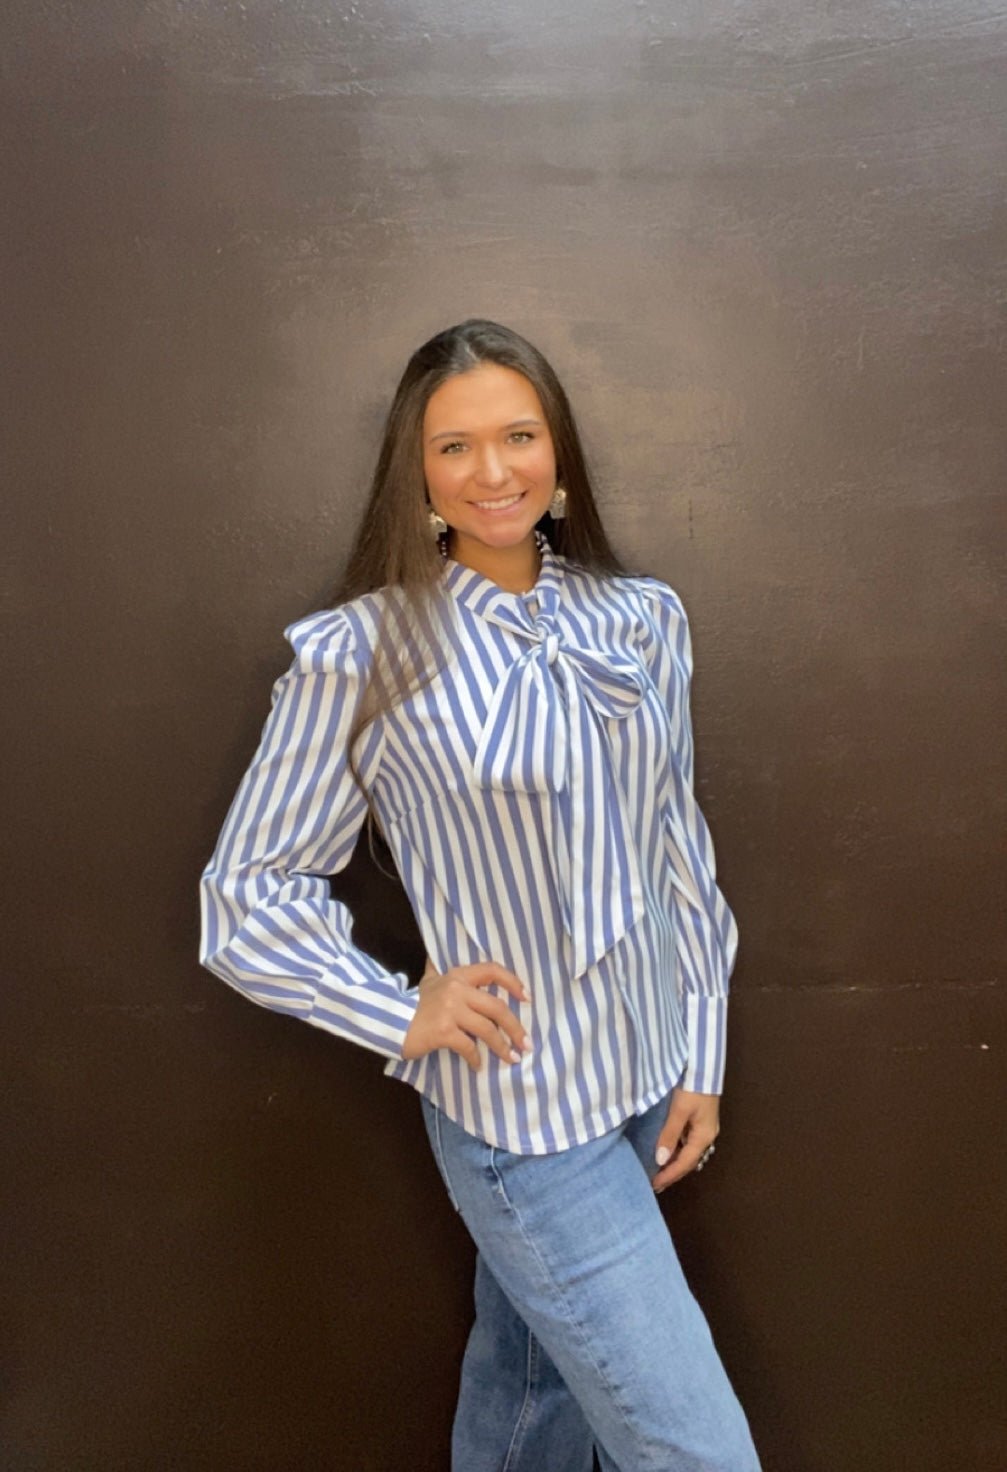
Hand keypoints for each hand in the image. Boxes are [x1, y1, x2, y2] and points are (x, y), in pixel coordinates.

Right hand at [402, 961, 530, 1071]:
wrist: (388, 1021)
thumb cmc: (413, 1004)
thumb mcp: (428, 980)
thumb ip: (438, 969)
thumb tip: (437, 955)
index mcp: (457, 976)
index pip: (492, 971)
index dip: (513, 982)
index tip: (527, 998)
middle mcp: (456, 990)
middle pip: (497, 1007)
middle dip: (515, 1027)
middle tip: (526, 1044)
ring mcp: (449, 1010)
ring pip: (487, 1028)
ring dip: (503, 1046)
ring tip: (512, 1058)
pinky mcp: (443, 1031)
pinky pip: (469, 1046)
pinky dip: (476, 1058)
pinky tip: (479, 1065)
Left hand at [652, 1088, 719, 1191]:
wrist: (704, 1067)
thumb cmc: (693, 1088)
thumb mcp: (679, 1111)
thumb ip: (669, 1134)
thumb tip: (661, 1159)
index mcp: (704, 1137)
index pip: (685, 1163)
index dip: (669, 1175)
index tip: (654, 1184)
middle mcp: (706, 1136)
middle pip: (689, 1161)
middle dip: (672, 1173)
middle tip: (655, 1184)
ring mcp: (704, 1129)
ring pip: (688, 1153)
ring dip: (674, 1164)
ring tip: (659, 1173)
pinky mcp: (699, 1121)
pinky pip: (687, 1143)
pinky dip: (676, 1151)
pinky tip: (667, 1153)